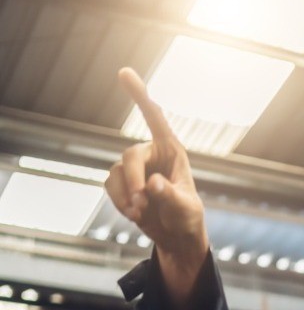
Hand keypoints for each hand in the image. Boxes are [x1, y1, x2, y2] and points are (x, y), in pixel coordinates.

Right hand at [105, 67, 208, 287]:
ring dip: (126, 196)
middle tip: (141, 204)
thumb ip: (171, 196)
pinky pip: (110, 186)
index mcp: (172, 151)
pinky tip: (135, 214)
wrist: (177, 237)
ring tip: (141, 214)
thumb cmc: (188, 218)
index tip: (123, 72)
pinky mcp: (122, 182)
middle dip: (132, 180)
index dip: (139, 95)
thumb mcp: (186, 209)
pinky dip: (120, 202)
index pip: (155, 118)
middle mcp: (152, 154)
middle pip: (130, 156)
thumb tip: (153, 184)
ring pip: (116, 173)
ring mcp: (134, 168)